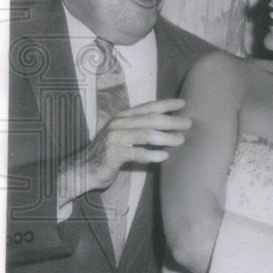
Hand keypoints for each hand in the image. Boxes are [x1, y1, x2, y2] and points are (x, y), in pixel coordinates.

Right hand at [57, 98, 191, 204]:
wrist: (84, 169)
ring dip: (166, 137)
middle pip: (150, 119)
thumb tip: (171, 126)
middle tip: (188, 124)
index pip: (147, 107)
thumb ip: (141, 128)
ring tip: (181, 140)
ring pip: (146, 135)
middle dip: (172, 120)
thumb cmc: (111, 151)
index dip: (166, 104)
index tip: (183, 103)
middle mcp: (118, 124)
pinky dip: (152, 154)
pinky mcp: (113, 154)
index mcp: (122, 117)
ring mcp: (114, 138)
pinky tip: (164, 156)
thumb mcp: (125, 135)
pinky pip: (136, 153)